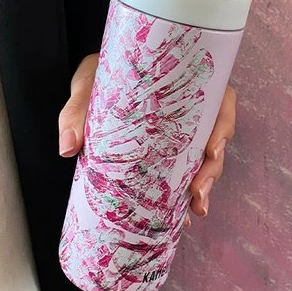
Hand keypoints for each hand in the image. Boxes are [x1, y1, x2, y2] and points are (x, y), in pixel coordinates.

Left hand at [58, 54, 236, 225]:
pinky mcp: (167, 150)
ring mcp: (178, 131)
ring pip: (205, 157)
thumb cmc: (98, 77)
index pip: (217, 99)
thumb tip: (69, 146)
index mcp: (179, 83)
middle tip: (198, 190)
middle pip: (215, 136)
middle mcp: (186, 109)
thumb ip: (77, 111)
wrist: (92, 84)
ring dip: (204, 183)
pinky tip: (182, 213)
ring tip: (195, 207)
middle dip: (213, 167)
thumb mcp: (88, 84)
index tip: (213, 149)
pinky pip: (185, 170)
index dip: (223, 124)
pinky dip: (185, 193)